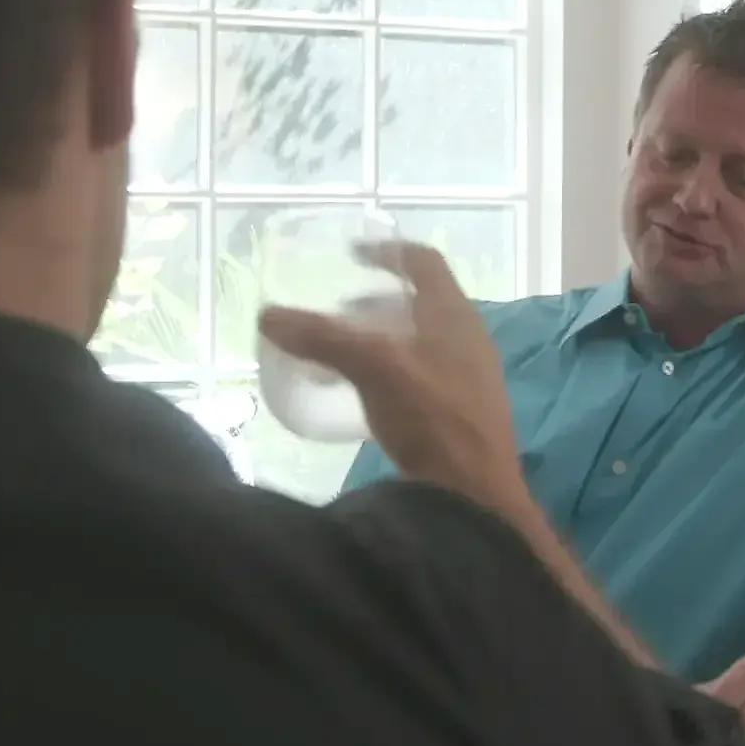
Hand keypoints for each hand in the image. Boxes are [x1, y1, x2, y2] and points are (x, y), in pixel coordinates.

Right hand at [257, 240, 524, 506]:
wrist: (476, 494)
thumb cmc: (433, 418)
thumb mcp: (374, 369)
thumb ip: (324, 339)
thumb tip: (268, 315)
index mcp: (454, 314)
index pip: (424, 261)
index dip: (387, 250)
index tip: (352, 254)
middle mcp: (468, 337)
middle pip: (422, 301)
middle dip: (379, 301)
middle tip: (339, 312)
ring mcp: (470, 376)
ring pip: (423, 339)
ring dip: (385, 337)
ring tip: (346, 353)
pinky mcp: (463, 411)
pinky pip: (424, 374)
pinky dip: (393, 370)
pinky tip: (369, 395)